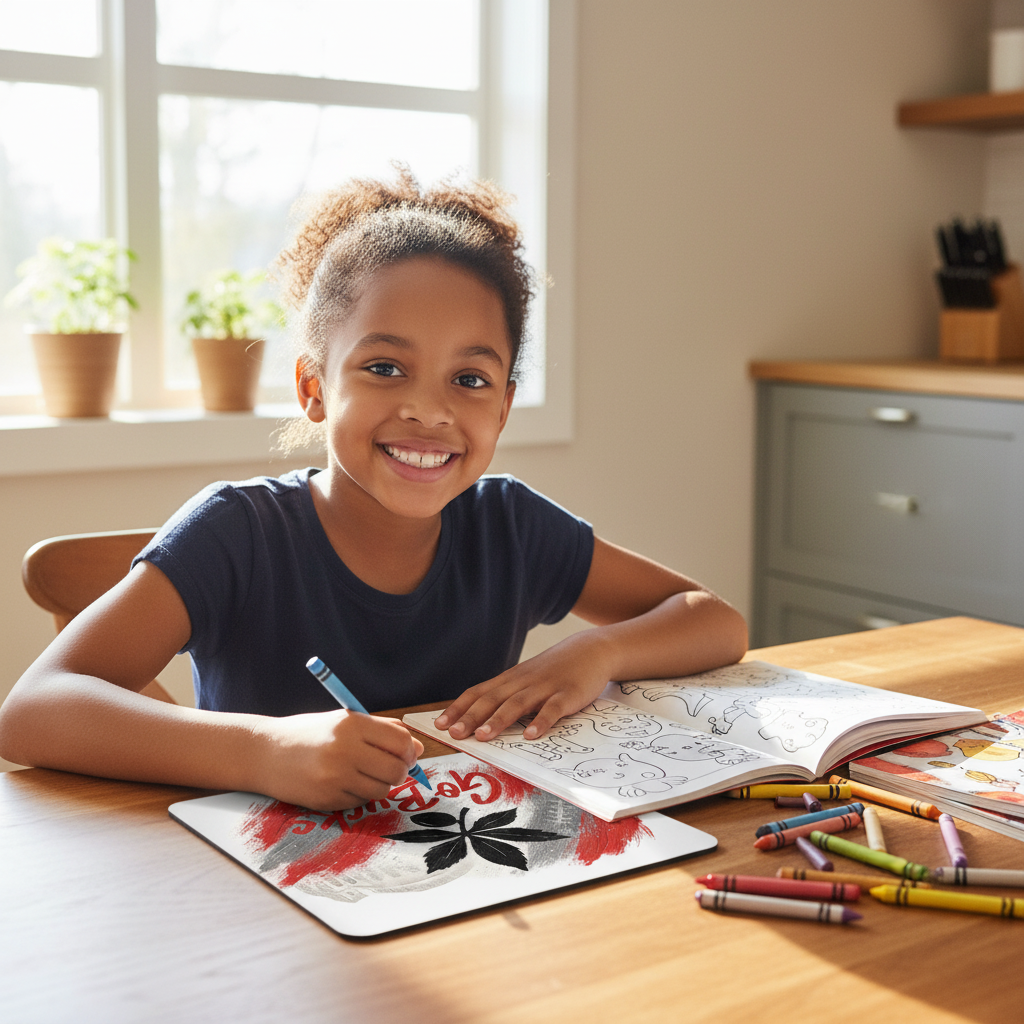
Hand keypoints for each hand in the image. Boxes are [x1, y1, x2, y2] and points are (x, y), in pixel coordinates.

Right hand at [260, 710, 423, 811]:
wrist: (264, 753)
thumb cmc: (309, 734)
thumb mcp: (344, 720)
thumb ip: (383, 730)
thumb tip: (417, 748)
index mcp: (351, 724)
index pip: (400, 741)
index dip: (409, 751)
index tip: (407, 754)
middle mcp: (344, 750)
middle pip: (396, 770)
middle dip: (399, 771)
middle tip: (389, 767)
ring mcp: (334, 778)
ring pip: (381, 790)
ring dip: (378, 784)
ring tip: (360, 773)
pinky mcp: (326, 800)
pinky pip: (360, 803)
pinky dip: (358, 795)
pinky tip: (341, 782)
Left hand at [434, 631, 613, 741]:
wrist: (591, 650)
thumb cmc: (554, 670)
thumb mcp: (527, 679)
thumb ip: (507, 697)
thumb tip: (480, 719)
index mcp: (511, 680)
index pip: (478, 692)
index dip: (459, 708)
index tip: (439, 724)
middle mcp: (523, 682)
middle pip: (493, 699)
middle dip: (471, 716)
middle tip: (453, 734)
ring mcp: (546, 687)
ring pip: (518, 703)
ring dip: (499, 720)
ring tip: (483, 736)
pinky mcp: (568, 695)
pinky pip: (553, 709)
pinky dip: (541, 722)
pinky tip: (531, 735)